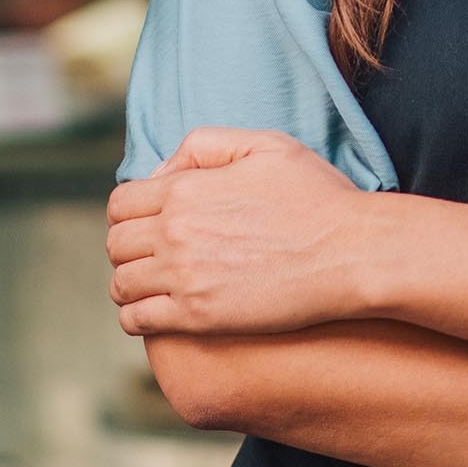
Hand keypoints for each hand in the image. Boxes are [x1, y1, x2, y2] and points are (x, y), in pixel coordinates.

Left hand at [106, 127, 367, 337]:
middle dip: (128, 247)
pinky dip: (137, 317)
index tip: (148, 222)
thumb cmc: (317, 196)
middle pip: (116, 244)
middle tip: (152, 253)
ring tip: (153, 284)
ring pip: (122, 284)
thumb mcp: (265, 145)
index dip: (130, 212)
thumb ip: (204, 144)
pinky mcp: (199, 317)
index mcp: (185, 190)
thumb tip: (162, 172)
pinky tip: (157, 312)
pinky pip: (138, 321)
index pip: (121, 204)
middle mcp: (176, 233)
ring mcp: (185, 278)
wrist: (351, 253)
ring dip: (131, 283)